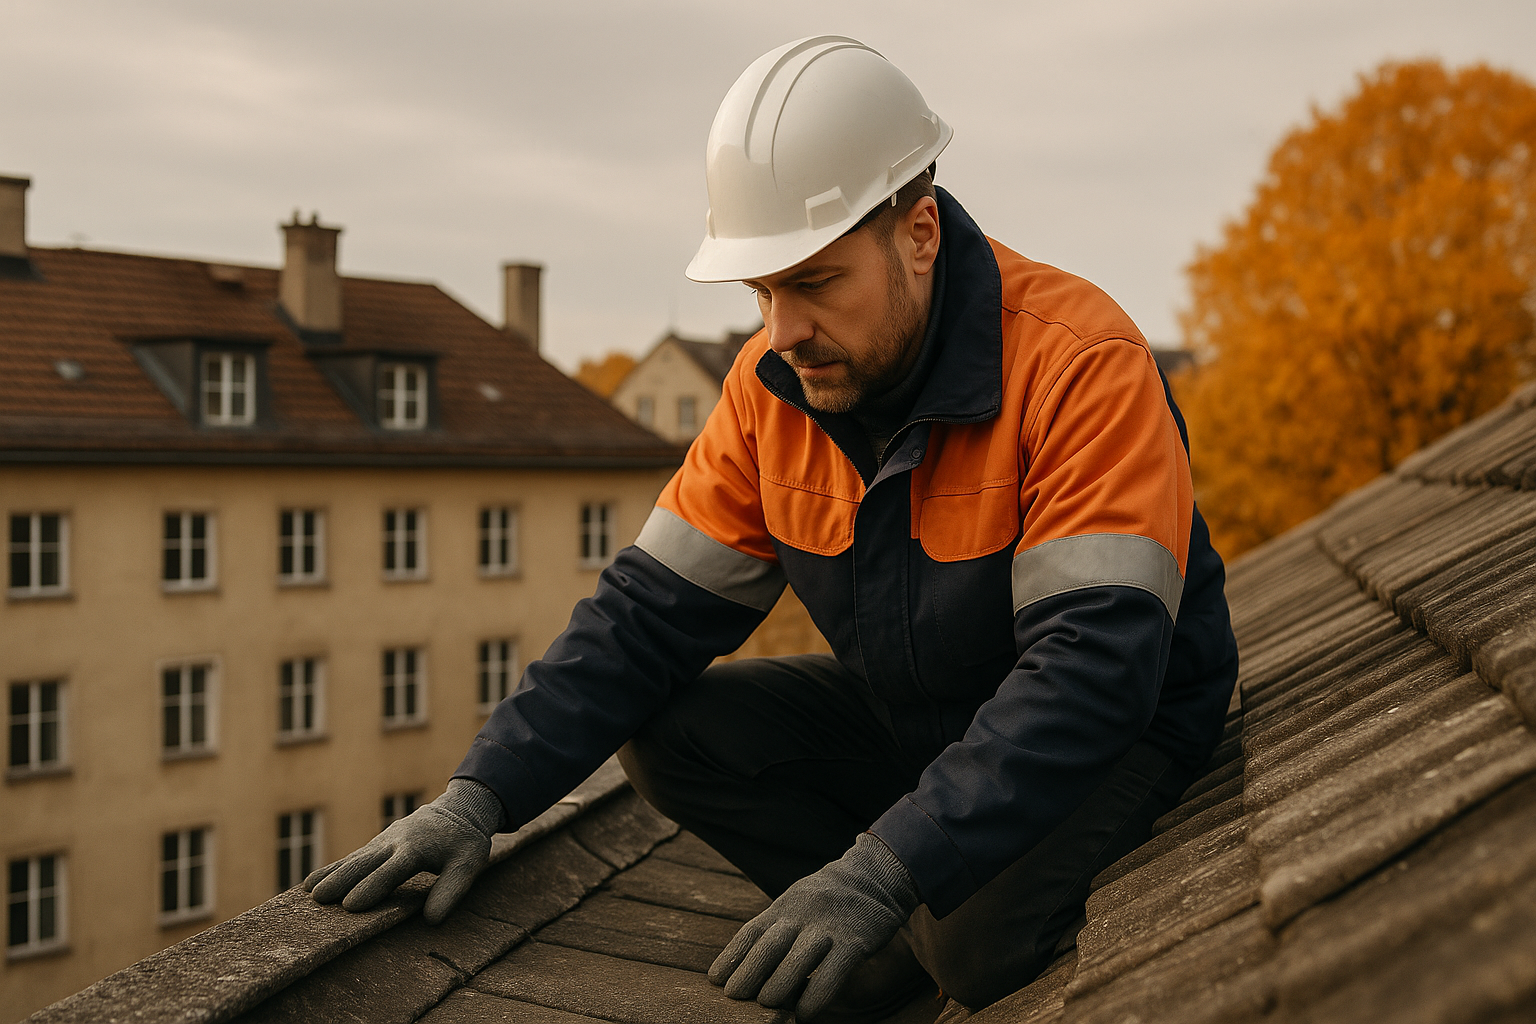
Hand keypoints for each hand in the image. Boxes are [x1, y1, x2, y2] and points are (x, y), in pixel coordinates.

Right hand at [304, 778, 504, 923]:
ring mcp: (382, 842)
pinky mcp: (375, 846)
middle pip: (364, 862)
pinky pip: (351, 858)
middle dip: (341, 880)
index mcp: (417, 848)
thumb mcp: (468, 864)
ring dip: (330, 874)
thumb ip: (452, 890)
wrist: (457, 812)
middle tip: (318, 899)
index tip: (351, 905)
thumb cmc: (463, 843)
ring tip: (307, 892)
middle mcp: (394, 843)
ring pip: (352, 859)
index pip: (392, 870)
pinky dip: (331, 869)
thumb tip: (432, 921)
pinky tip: (310, 884)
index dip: (372, 886)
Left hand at [709, 832, 919, 1020]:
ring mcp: (829, 927)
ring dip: (779, 985)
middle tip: (735, 997)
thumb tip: (747, 966)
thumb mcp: (797, 902)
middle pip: (769, 945)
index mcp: (784, 906)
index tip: (714, 979)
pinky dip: (817, 995)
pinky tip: (805, 1013)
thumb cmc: (828, 899)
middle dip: (749, 972)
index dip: (731, 956)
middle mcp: (803, 914)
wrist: (876, 876)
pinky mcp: (856, 940)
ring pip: (799, 959)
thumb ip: (776, 929)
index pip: (752, 931)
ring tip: (767, 1005)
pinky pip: (834, 972)